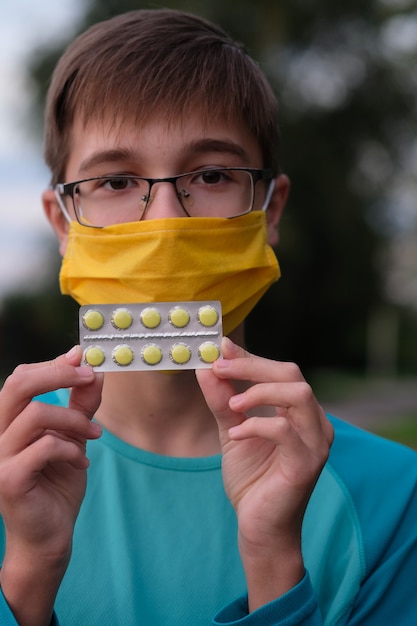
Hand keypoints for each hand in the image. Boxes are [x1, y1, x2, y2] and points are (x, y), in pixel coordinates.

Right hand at [0, 346, 102, 624]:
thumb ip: (80, 406)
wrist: (49, 536)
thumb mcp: (75, 438)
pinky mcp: (9, 479)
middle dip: (59, 374)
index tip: (83, 357)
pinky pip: (45, 447)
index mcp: (9, 421)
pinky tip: (81, 463)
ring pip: (36, 414)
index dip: (53, 364)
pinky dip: (70, 449)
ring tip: (94, 436)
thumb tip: (93, 371)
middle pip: (18, 384)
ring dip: (74, 420)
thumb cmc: (57, 484)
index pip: (21, 378)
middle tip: (90, 376)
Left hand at [197, 337, 332, 609]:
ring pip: (298, 395)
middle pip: (292, 375)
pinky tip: (236, 432)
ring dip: (258, 392)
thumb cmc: (251, 478)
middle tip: (218, 367)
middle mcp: (315, 423)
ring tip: (230, 405)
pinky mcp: (306, 464)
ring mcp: (315, 443)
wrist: (259, 527)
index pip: (282, 371)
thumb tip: (206, 366)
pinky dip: (256, 424)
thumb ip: (223, 400)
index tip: (219, 349)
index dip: (250, 358)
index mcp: (301, 412)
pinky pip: (285, 431)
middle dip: (252, 367)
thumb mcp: (232, 431)